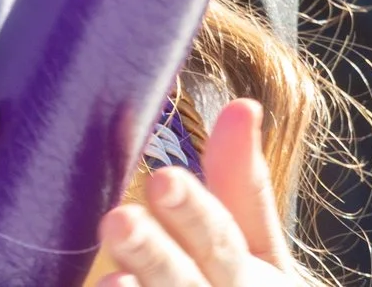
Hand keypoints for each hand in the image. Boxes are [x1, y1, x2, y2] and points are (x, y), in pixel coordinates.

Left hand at [96, 99, 304, 286]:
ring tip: (107, 282)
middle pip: (188, 282)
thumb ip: (243, 185)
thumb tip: (242, 103)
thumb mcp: (264, 250)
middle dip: (156, 256)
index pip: (224, 239)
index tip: (161, 180)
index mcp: (255, 276)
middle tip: (118, 219)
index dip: (194, 213)